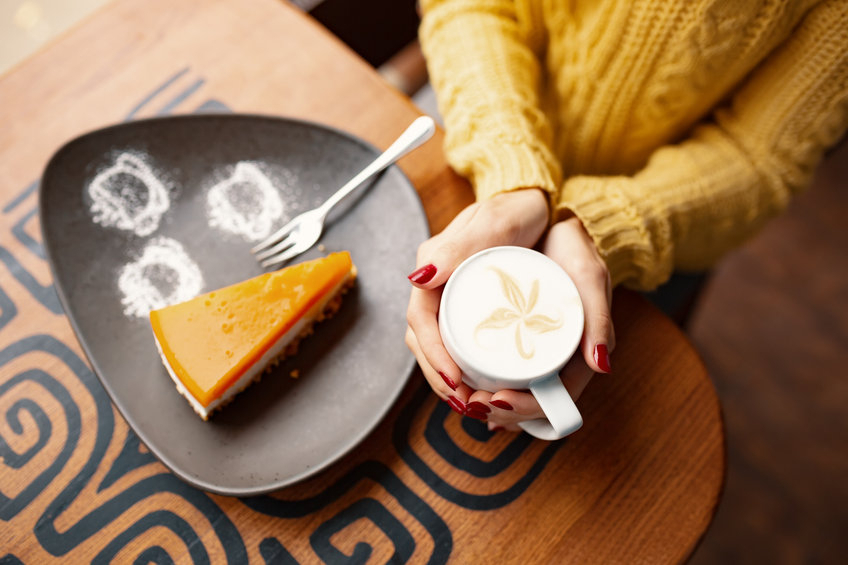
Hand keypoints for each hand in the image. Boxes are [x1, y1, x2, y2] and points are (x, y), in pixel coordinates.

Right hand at [404, 188, 548, 416]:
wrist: (535, 202)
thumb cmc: (515, 208)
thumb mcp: (491, 222)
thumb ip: (456, 247)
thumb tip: (419, 278)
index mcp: (434, 268)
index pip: (419, 321)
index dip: (432, 354)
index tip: (454, 379)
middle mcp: (437, 286)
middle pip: (424, 342)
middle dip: (440, 378)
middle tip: (466, 404)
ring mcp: (452, 298)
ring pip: (438, 347)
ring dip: (449, 381)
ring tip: (473, 405)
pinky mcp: (469, 308)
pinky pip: (457, 343)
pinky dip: (464, 370)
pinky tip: (480, 388)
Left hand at [479, 216, 614, 431]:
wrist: (554, 218)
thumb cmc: (577, 248)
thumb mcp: (590, 275)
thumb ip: (598, 317)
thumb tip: (602, 366)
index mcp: (577, 350)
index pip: (554, 398)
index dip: (525, 408)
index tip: (497, 400)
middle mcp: (552, 352)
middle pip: (526, 401)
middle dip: (497, 410)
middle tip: (469, 402)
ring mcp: (530, 342)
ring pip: (507, 387)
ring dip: (481, 399)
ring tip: (458, 394)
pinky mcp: (510, 329)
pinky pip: (492, 365)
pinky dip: (476, 378)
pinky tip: (460, 384)